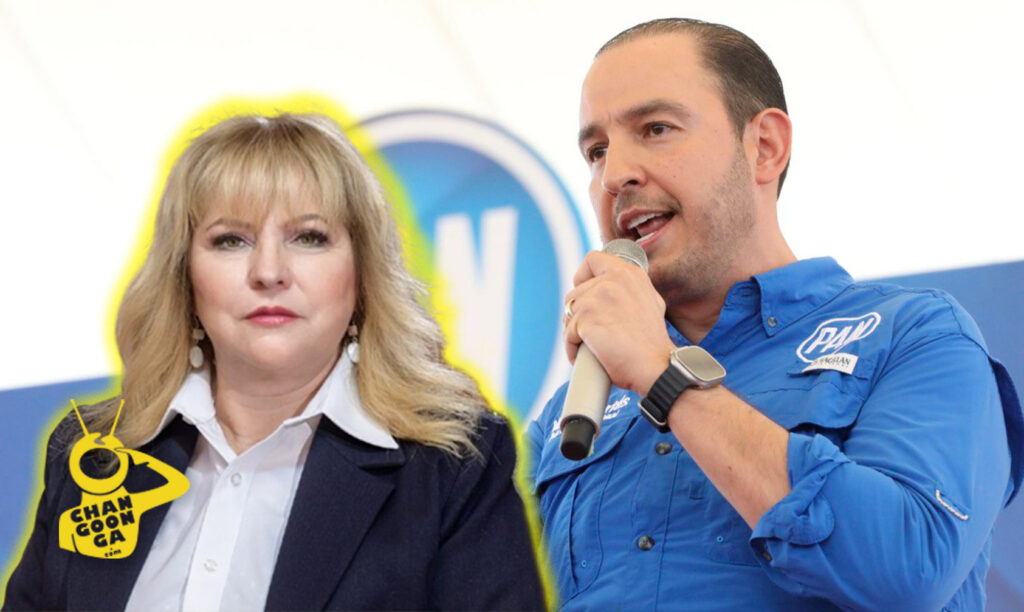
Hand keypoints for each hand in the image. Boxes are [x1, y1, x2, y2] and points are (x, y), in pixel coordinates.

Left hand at [564, 251, 676, 395]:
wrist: (656, 366)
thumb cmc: (652, 342)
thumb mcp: (649, 301)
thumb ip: (628, 288)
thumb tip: (606, 284)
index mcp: (628, 273)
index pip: (592, 259)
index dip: (583, 276)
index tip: (586, 294)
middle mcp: (613, 280)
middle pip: (575, 292)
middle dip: (578, 314)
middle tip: (590, 332)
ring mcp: (598, 299)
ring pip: (568, 312)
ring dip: (574, 331)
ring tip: (589, 346)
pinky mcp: (586, 320)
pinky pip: (568, 334)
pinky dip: (572, 348)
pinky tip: (583, 356)